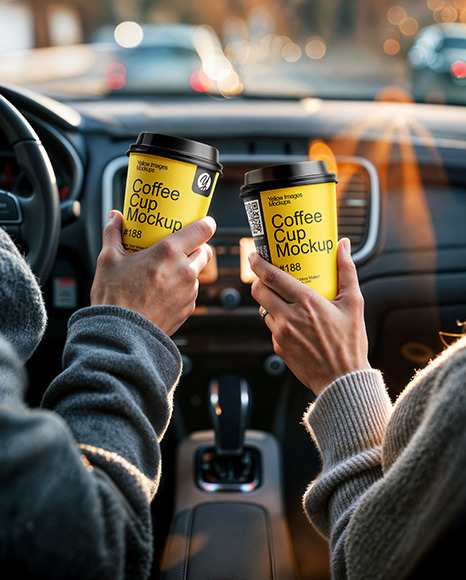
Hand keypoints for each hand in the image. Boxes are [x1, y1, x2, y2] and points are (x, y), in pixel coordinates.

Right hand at [91, 211, 215, 335]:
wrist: (121, 335)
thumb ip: (113, 234)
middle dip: (195, 247)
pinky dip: (182, 288)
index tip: (201, 222)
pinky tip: (163, 291)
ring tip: (166, 271)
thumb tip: (114, 218)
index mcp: (168, 253)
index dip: (205, 224)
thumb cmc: (114, 298)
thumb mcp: (107, 260)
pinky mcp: (189, 308)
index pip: (203, 230)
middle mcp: (184, 270)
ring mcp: (189, 291)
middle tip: (178, 247)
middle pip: (204, 250)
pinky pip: (191, 291)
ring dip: (187, 268)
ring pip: (197, 272)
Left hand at [248, 238, 370, 395]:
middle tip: (265, 275)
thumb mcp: (354, 303)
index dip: (258, 263)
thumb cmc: (350, 343)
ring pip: (263, 309)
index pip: (272, 277)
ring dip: (269, 301)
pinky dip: (278, 320)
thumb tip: (343, 246)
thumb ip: (347, 271)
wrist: (342, 380)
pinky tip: (293, 321)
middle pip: (259, 291)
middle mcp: (289, 317)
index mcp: (306, 302)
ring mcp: (281, 334)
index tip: (254, 255)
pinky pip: (271, 327)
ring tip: (283, 299)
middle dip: (258, 280)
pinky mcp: (278, 347)